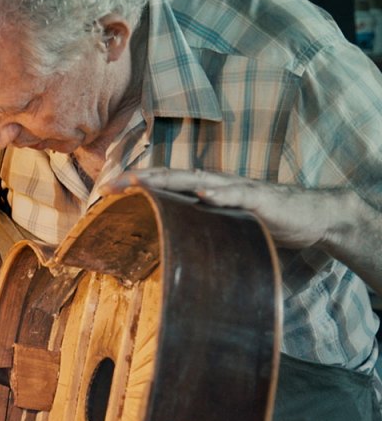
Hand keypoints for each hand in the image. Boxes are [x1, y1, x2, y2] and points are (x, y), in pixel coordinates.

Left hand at [101, 168, 340, 249]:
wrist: (314, 217)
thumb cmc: (265, 221)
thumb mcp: (225, 226)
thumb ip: (200, 228)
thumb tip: (169, 242)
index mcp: (206, 191)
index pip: (165, 185)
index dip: (137, 185)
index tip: (106, 190)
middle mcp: (217, 185)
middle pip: (172, 178)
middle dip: (141, 179)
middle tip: (112, 184)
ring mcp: (238, 189)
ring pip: (198, 181)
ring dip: (170, 180)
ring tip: (143, 180)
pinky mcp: (261, 200)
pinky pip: (239, 195)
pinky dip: (222, 194)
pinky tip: (205, 195)